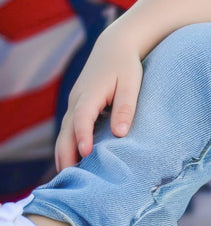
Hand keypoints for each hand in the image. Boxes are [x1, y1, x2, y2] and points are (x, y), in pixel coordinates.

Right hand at [55, 27, 143, 169]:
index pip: (82, 119)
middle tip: (70, 179)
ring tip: (69, 177)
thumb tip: (121, 133)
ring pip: (64, 132)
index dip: (82, 136)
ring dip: (64, 152)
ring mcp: (74, 104)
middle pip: (66, 131)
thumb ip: (126, 106)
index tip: (85, 154)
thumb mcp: (131, 82)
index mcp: (90, 94)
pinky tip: (74, 161)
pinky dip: (68, 144)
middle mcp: (76, 100)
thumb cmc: (126, 65)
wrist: (114, 46)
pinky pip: (69, 128)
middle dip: (66, 154)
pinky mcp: (77, 106)